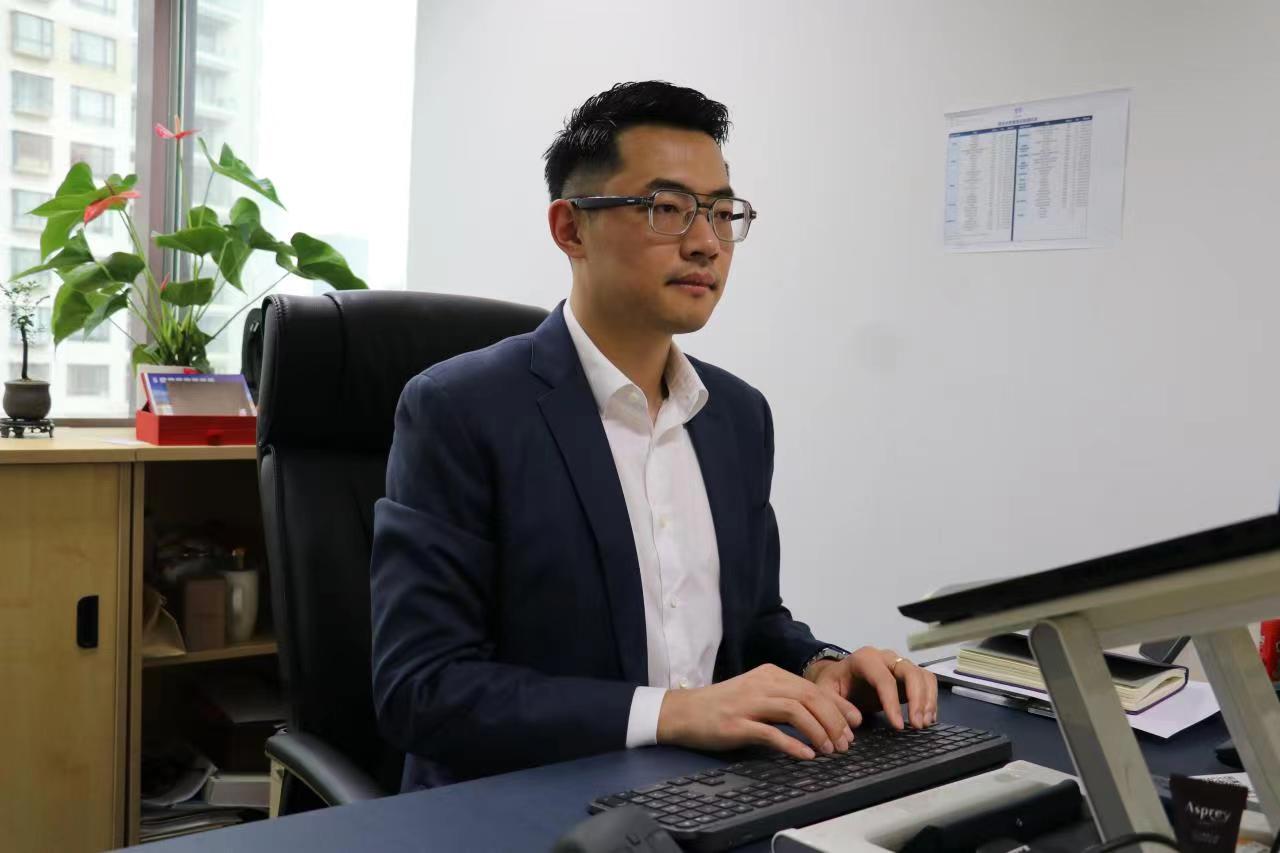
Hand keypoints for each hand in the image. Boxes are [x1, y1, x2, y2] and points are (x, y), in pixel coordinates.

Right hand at [657, 664, 862, 759]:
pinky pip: (771, 732)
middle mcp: (763, 684)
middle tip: (845, 743)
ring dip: (818, 731)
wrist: (684, 712)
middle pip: (810, 697)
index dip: (838, 706)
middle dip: (834, 721)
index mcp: (770, 674)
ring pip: (795, 710)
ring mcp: (749, 703)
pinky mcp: (737, 724)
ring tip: (830, 750)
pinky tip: (806, 755)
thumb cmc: (722, 706)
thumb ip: (784, 699)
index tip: (855, 723)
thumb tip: (819, 715)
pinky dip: (793, 744)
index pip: (813, 687)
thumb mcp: (756, 693)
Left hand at [806, 647, 937, 729]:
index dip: (892, 703)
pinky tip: (927, 718)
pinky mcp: (908, 675)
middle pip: (910, 672)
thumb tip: (856, 720)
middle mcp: (886, 657)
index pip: (884, 679)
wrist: (840, 676)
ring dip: (927, 700)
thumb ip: (836, 705)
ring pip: (922, 675)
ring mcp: (899, 664)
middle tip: (917, 725)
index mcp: (865, 659)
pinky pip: (927, 681)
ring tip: (923, 724)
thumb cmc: (834, 683)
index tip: (897, 726)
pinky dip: (931, 698)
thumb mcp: (825, 692)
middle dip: (917, 699)